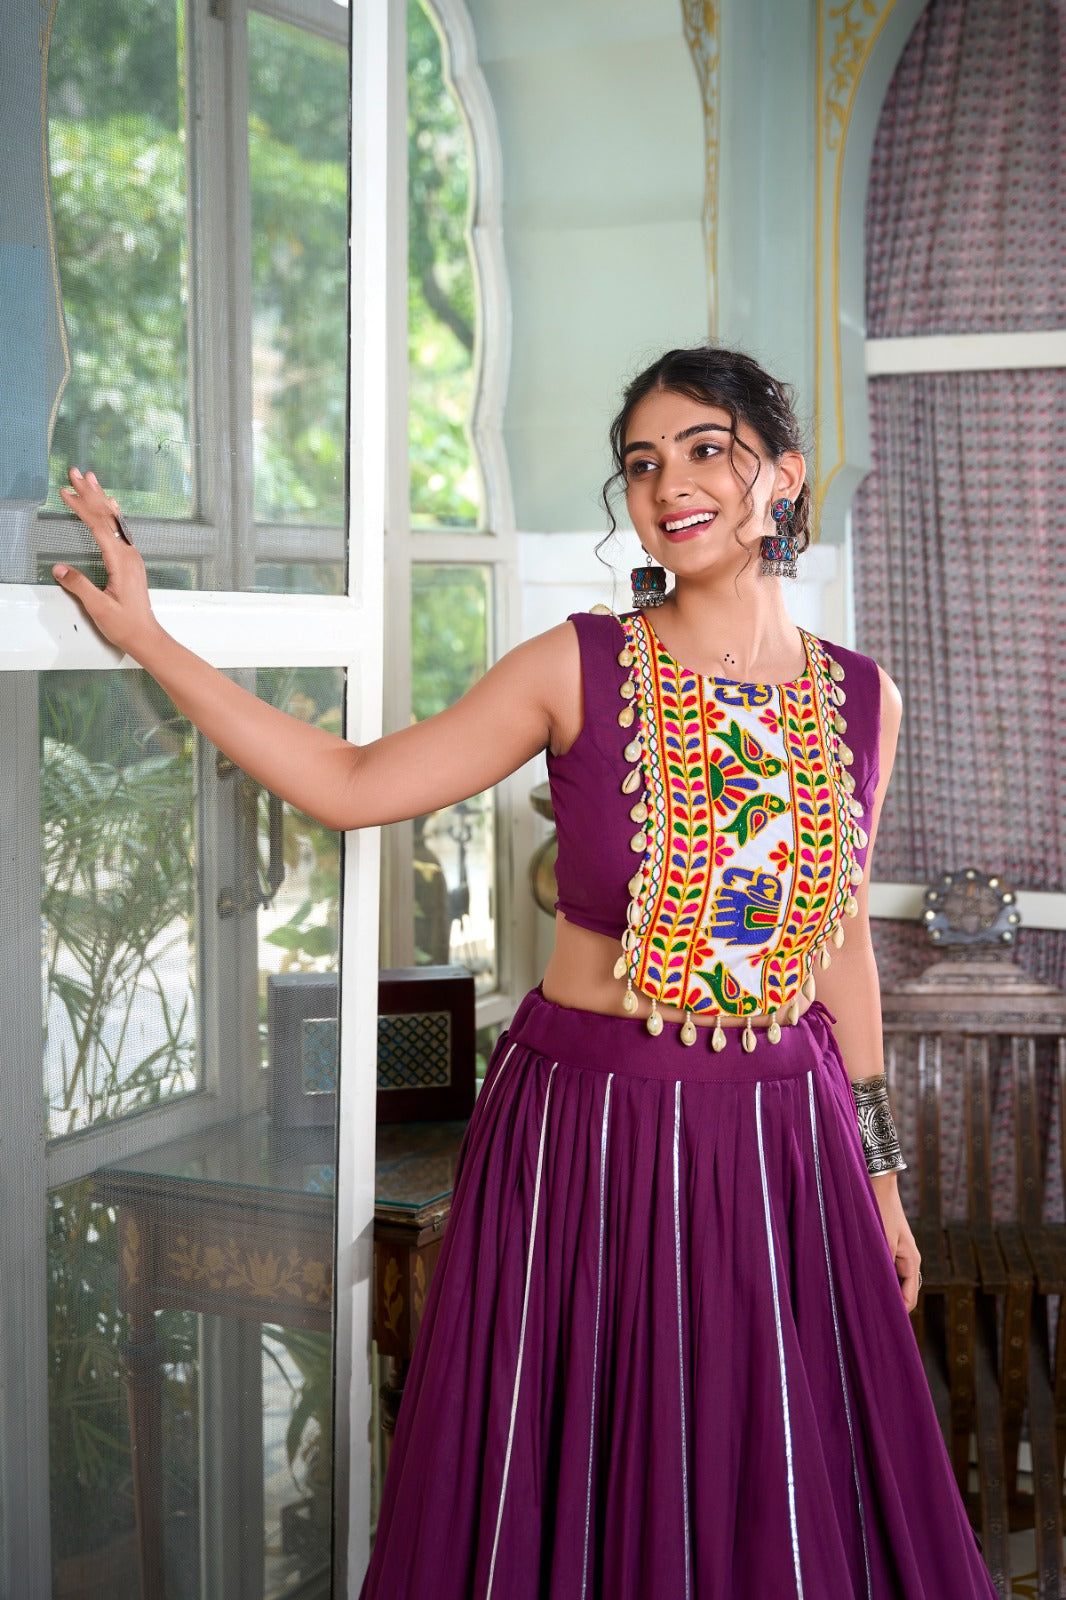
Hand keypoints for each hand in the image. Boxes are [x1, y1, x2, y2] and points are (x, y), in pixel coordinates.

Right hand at [54, 468, 160, 657]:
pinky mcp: (130, 562)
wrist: (146, 636)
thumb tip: (61, 570)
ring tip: (91, 480)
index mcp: (121, 561)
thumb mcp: (98, 607)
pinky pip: (120, 530)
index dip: (81, 506)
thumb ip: (79, 586)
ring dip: (100, 499)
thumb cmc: (126, 624)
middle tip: (76, 473)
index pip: (98, 526)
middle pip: (107, 516)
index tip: (66, 491)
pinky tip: (111, 506)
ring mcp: (132, 557)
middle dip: (90, 493)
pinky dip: (111, 514)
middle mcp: (129, 554)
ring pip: (114, 520)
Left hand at [871, 1173, 920, 1311]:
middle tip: (866, 1318)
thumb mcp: (881, 1242)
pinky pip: (884, 1269)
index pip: (908, 1300)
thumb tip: (878, 1292)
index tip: (879, 1326)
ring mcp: (898, 1254)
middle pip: (901, 1293)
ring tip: (859, 1302)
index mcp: (911, 1262)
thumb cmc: (880, 1211)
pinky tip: (858, 1281)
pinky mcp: (887, 1247)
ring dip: (879, 1289)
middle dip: (886, 1304)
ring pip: (891, 1282)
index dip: (896, 1314)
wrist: (878, 1184)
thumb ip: (881, 1268)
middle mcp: (907, 1261)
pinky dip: (875, 1277)